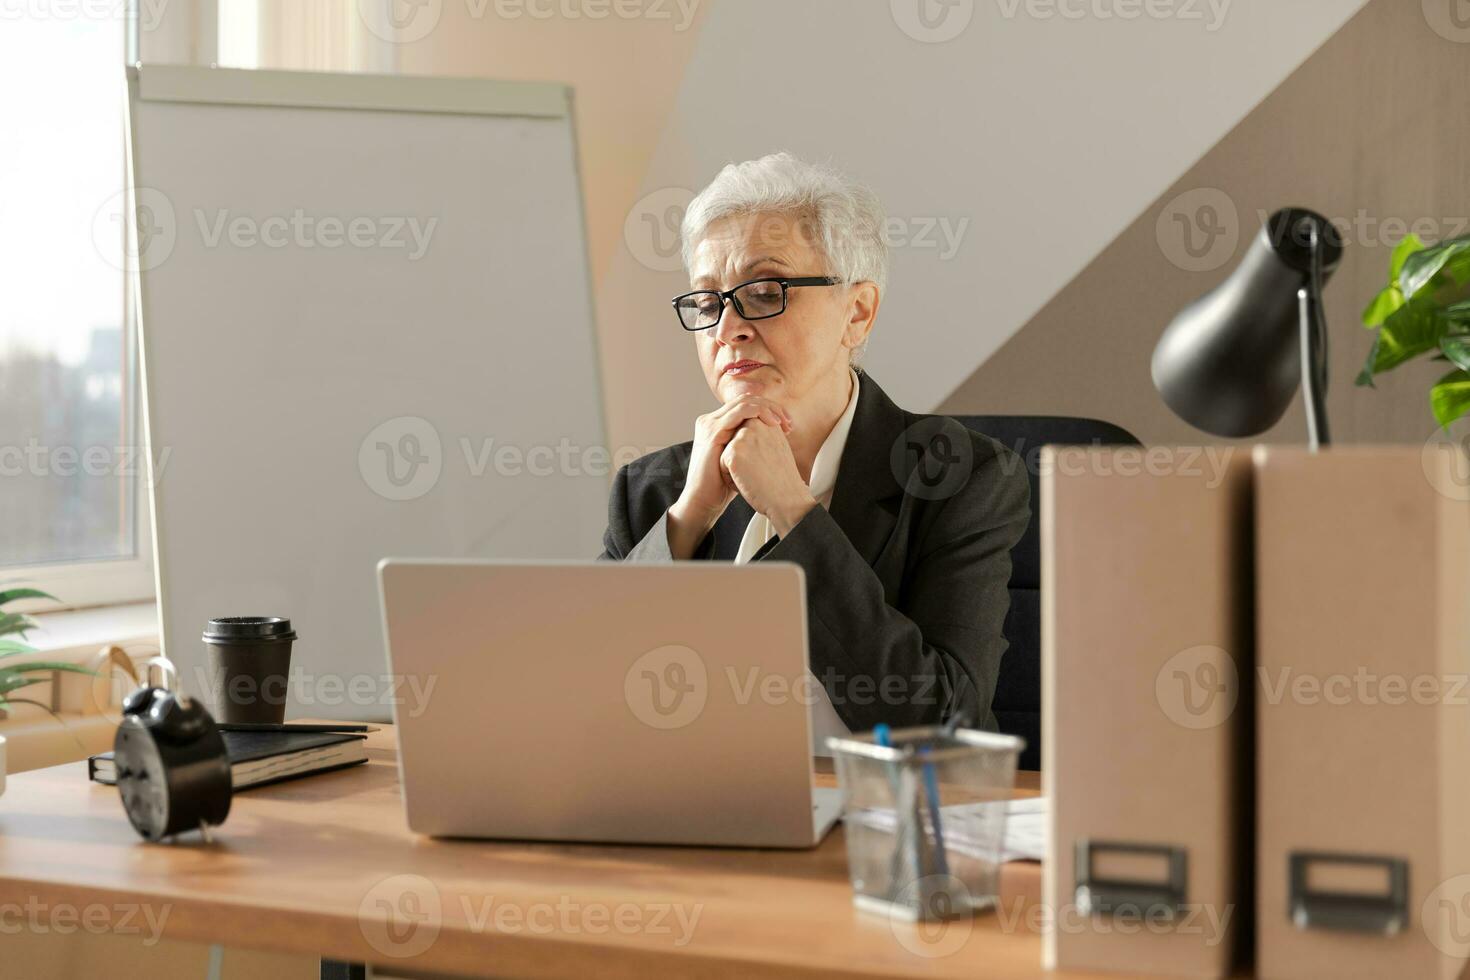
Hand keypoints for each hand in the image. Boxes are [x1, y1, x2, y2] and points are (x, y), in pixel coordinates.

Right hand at [667, 396, 790, 555]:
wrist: (704, 500)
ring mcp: (711, 424)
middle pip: (747, 399)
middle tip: (789, 422)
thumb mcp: (740, 458)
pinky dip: (760, 413)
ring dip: (769, 409)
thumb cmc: (723, 484)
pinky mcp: (713, 432)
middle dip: (772, 408)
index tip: (787, 425)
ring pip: (745, 401)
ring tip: (783, 422)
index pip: (747, 405)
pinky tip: (773, 423)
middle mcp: (712, 420)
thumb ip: (750, 443)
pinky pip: (741, 411)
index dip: (770, 410)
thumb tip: (773, 436)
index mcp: (717, 424)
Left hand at [720, 419, 817, 536]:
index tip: (767, 466)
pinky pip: (722, 465)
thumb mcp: (777, 447)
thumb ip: (762, 433)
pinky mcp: (733, 451)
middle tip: (762, 471)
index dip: (751, 456)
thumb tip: (744, 432)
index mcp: (766, 421)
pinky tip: (749, 482)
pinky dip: (731, 478)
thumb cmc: (782, 479)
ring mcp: (743, 436)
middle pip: (732, 443)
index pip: (743, 436)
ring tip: (755, 476)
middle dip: (741, 460)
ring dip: (735, 469)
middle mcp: (755, 424)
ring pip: (726, 453)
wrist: (787, 499)